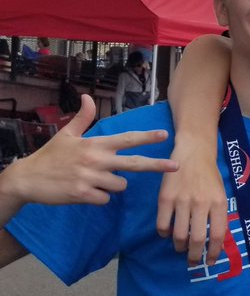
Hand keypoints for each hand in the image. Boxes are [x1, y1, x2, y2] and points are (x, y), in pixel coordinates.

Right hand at [0, 95, 176, 205]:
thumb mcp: (66, 134)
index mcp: (94, 144)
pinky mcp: (83, 195)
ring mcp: (90, 178)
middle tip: (177, 165)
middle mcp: (95, 160)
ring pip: (120, 185)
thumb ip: (82, 117)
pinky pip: (105, 199)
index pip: (126, 139)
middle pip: (134, 163)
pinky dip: (99, 197)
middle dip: (157, 164)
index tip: (165, 134)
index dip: (147, 137)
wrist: (26, 179)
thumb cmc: (50, 156)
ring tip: (93, 179)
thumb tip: (86, 97)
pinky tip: (84, 191)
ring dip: (113, 185)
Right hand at [156, 135, 227, 266]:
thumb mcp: (221, 193)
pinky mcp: (165, 198)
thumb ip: (217, 215)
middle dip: (195, 255)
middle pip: (197, 239)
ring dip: (179, 246)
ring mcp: (182, 200)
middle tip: (193, 261)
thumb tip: (214, 241)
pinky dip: (164, 233)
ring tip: (181, 247)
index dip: (214, 252)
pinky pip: (162, 224)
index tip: (210, 261)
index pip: (218, 234)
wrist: (193, 152)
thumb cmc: (209, 175)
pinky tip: (168, 233)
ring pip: (178, 235)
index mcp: (218, 203)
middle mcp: (201, 203)